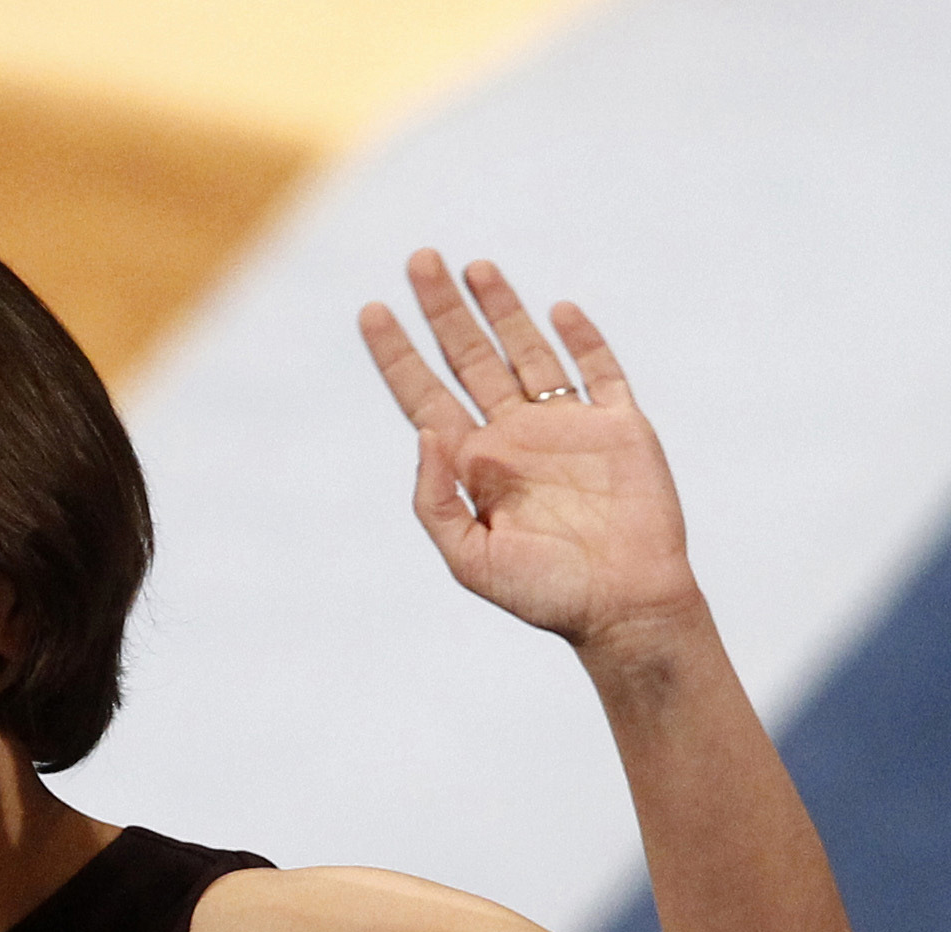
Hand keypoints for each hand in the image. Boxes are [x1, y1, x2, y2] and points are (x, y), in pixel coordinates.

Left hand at [360, 250, 702, 652]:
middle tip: (418, 260)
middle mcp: (514, 437)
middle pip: (469, 358)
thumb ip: (436, 500)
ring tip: (473, 266)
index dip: (396, 354)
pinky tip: (558, 309)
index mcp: (473, 466)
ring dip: (502, 308)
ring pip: (527, 351)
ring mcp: (567, 427)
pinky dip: (582, 338)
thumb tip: (423, 432)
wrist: (623, 608)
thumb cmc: (544, 593)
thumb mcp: (468, 559)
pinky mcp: (620, 427)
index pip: (424, 395)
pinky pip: (599, 370)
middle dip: (442, 310)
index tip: (371, 310)